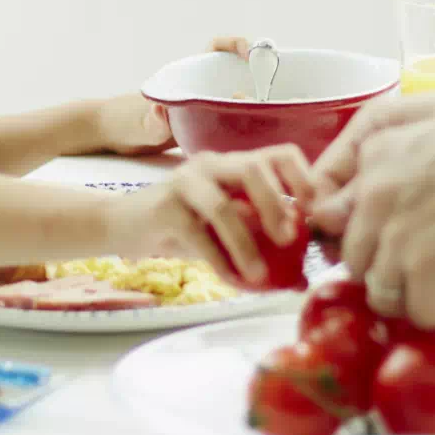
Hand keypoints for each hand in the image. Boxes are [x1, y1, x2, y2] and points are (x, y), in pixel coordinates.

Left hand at [84, 38, 266, 154]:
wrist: (111, 139)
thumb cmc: (121, 121)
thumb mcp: (134, 122)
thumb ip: (148, 121)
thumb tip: (160, 116)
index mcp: (186, 76)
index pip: (216, 48)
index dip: (235, 44)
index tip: (249, 53)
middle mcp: (201, 90)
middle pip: (240, 76)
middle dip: (260, 81)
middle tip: (265, 99)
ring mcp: (206, 110)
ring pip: (241, 103)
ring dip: (257, 110)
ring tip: (272, 124)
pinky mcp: (207, 131)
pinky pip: (233, 127)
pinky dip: (247, 133)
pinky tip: (255, 148)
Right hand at [108, 146, 316, 286]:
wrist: (120, 224)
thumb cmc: (179, 226)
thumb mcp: (222, 229)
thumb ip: (256, 241)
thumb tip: (299, 278)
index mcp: (233, 164)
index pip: (278, 154)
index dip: (302, 177)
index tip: (314, 210)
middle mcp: (212, 165)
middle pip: (252, 168)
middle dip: (275, 203)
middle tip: (289, 238)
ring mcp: (185, 182)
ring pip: (223, 206)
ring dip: (246, 243)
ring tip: (259, 275)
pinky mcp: (165, 208)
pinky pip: (198, 235)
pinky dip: (219, 261)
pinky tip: (232, 280)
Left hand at [314, 88, 434, 326]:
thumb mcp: (431, 112)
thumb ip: (388, 146)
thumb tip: (364, 190)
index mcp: (373, 154)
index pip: (331, 214)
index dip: (363, 231)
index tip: (388, 239)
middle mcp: (372, 198)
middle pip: (355, 258)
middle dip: (387, 264)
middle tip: (431, 257)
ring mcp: (396, 241)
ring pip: (380, 293)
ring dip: (413, 292)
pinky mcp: (427, 278)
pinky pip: (419, 314)